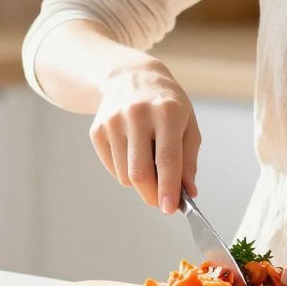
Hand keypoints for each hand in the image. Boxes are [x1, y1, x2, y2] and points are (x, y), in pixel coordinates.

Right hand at [89, 59, 199, 213]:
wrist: (131, 77)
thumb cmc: (167, 105)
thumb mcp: (188, 125)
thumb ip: (189, 160)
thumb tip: (188, 192)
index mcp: (167, 112)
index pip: (167, 158)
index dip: (168, 187)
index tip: (169, 208)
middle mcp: (137, 114)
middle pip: (140, 172)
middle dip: (151, 195)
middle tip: (161, 201)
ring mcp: (113, 122)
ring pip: (125, 175)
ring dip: (140, 182)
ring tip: (149, 163)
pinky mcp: (97, 130)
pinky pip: (112, 168)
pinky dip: (125, 171)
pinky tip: (133, 152)